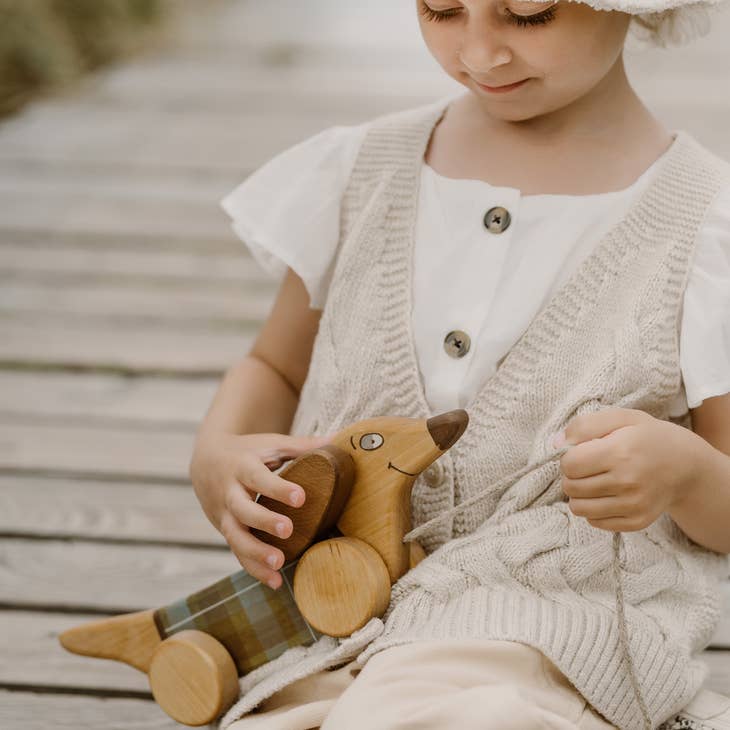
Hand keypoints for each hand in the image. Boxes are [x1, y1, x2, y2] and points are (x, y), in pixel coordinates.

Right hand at [189, 431, 331, 587]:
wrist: (206, 462)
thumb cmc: (247, 452)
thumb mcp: (269, 444)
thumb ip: (300, 445)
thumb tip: (335, 441)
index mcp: (241, 467)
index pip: (259, 478)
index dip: (278, 488)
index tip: (301, 497)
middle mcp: (229, 493)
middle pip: (243, 510)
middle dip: (263, 522)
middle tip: (288, 529)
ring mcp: (225, 515)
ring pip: (235, 537)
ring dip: (256, 553)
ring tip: (279, 564)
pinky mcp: (226, 532)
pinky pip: (238, 553)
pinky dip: (254, 569)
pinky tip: (275, 582)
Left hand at [555, 408, 701, 531]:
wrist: (685, 465)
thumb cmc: (646, 437)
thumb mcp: (620, 418)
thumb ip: (584, 425)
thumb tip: (555, 444)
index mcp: (620, 452)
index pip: (569, 464)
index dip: (568, 457)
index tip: (581, 453)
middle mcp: (627, 482)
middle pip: (571, 487)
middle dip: (571, 476)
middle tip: (587, 467)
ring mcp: (633, 505)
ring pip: (579, 508)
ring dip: (578, 495)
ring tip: (593, 481)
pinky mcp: (637, 521)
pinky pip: (595, 522)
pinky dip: (593, 509)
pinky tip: (606, 495)